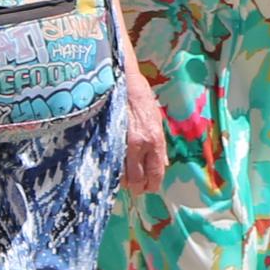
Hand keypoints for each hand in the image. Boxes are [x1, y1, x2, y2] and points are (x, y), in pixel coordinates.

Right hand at [120, 64, 167, 195]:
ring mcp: (121, 142)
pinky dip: (111, 168)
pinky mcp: (106, 139)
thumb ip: (159, 146)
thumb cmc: (140, 98)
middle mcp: (140, 144)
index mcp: (155, 140)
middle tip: (135, 186)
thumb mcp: (156, 120)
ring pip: (120, 175)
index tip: (149, 188)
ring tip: (123, 173)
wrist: (122, 80)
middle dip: (136, 187)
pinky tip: (113, 164)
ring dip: (122, 178)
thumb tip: (163, 164)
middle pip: (137, 180)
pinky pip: (109, 162)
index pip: (156, 174)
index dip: (152, 185)